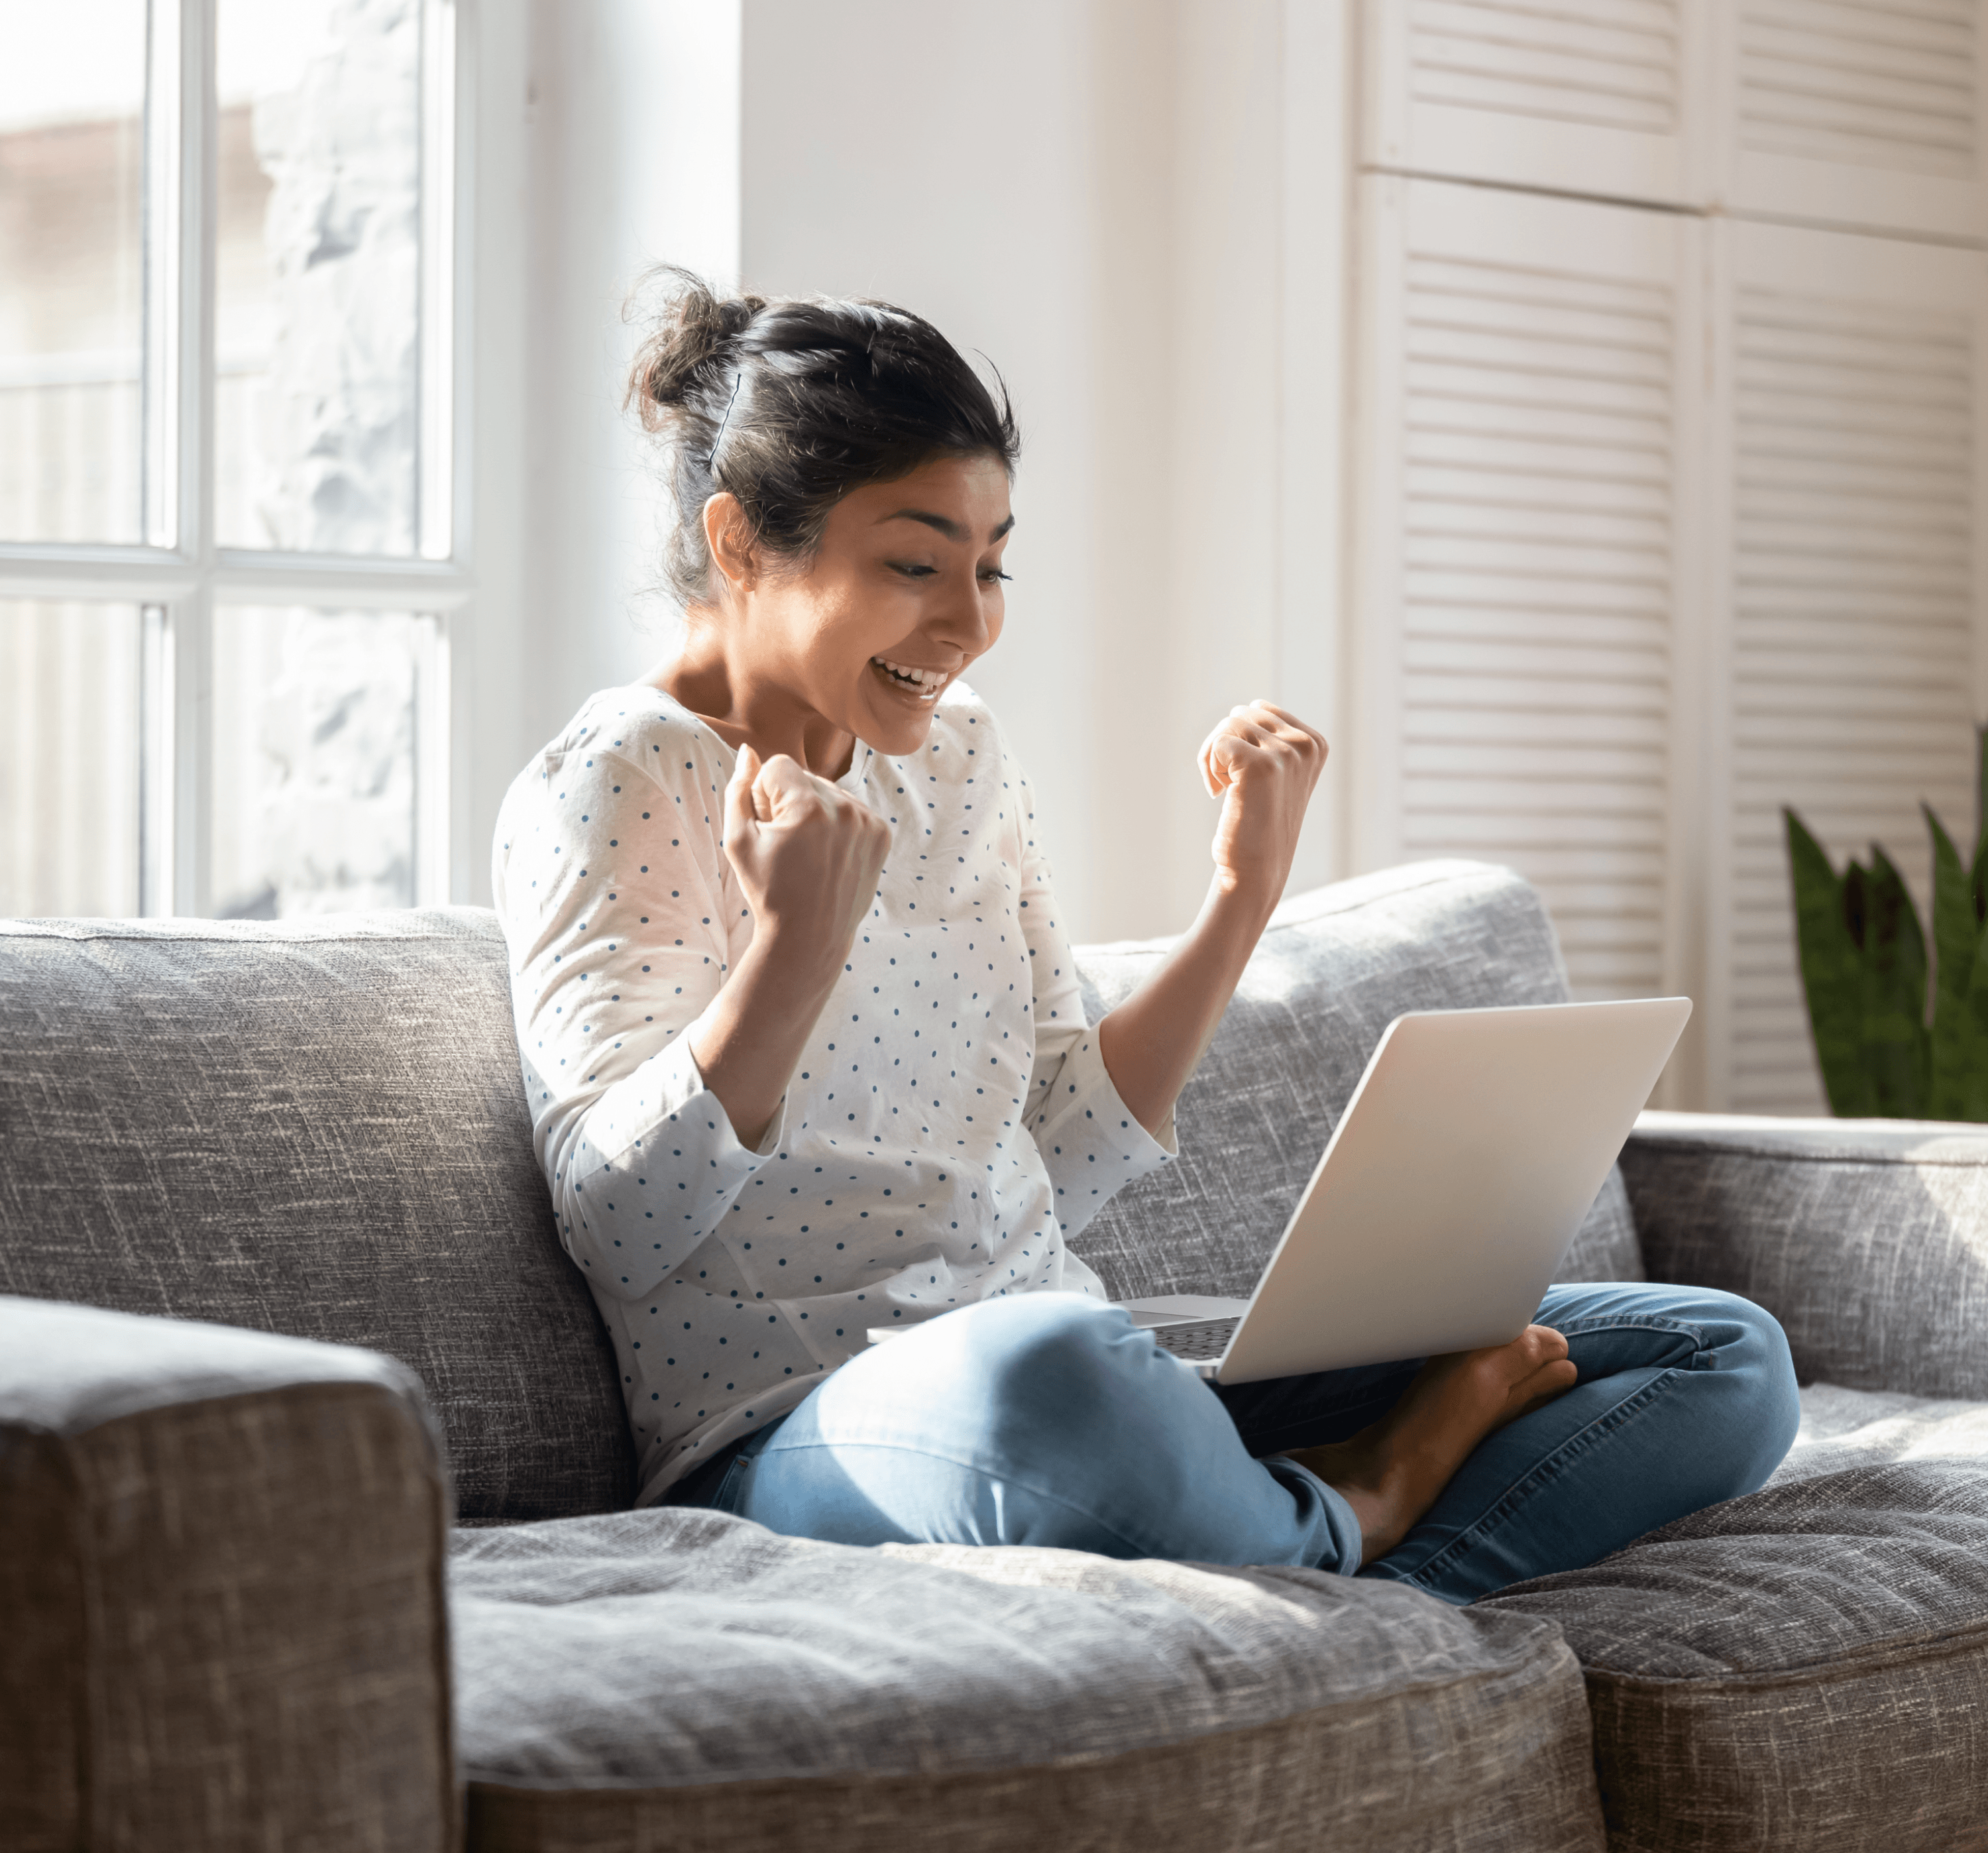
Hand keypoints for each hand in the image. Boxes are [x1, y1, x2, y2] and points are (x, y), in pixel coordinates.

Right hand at [723, 746, 889, 970]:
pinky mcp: (881, 834)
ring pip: (829, 791)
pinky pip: (851, 808)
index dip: (764, 794)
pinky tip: (828, 854)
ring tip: (807, 852)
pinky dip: (837, 824)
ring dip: (814, 810)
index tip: (768, 827)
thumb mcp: (738, 841)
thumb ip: (739, 789)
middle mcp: (845, 809)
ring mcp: (868, 822)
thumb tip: (747, 750)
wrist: (810, 937)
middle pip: (805, 775)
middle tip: (787, 844)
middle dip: (789, 799)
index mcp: (809, 807)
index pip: (778, 764)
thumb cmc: (768, 890)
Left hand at [1197, 699, 1327, 903]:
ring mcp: (1286, 754)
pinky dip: (1208, 767)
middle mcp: (1306, 746)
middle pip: (1241, 715)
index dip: (1239, 739)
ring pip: (1227, 726)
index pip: (1259, 711)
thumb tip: (1247, 707)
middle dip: (1223, 745)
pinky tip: (1220, 793)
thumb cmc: (1259, 825)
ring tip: (1223, 788)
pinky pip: (1217, 743)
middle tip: (1225, 782)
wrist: (1255, 871)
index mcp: (1316, 744)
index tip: (1243, 774)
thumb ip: (1272, 740)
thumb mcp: (1278, 776)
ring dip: (1213, 758)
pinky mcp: (1260, 766)